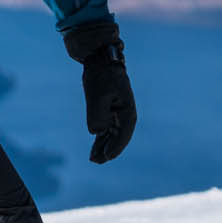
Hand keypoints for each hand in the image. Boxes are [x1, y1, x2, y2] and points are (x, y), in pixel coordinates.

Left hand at [65, 19, 135, 163]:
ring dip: (104, 146)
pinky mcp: (109, 109)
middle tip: (97, 161)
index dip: (116, 146)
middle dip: (108, 150)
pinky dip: (101, 137)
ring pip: (112, 134)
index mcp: (127, 110)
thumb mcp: (97, 94)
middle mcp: (125, 113)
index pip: (124, 133)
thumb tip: (96, 132)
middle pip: (118, 136)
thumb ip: (97, 114)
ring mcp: (117, 112)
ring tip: (94, 159)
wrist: (100, 60)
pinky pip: (107, 128)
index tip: (107, 157)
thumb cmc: (100, 76)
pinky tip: (95, 147)